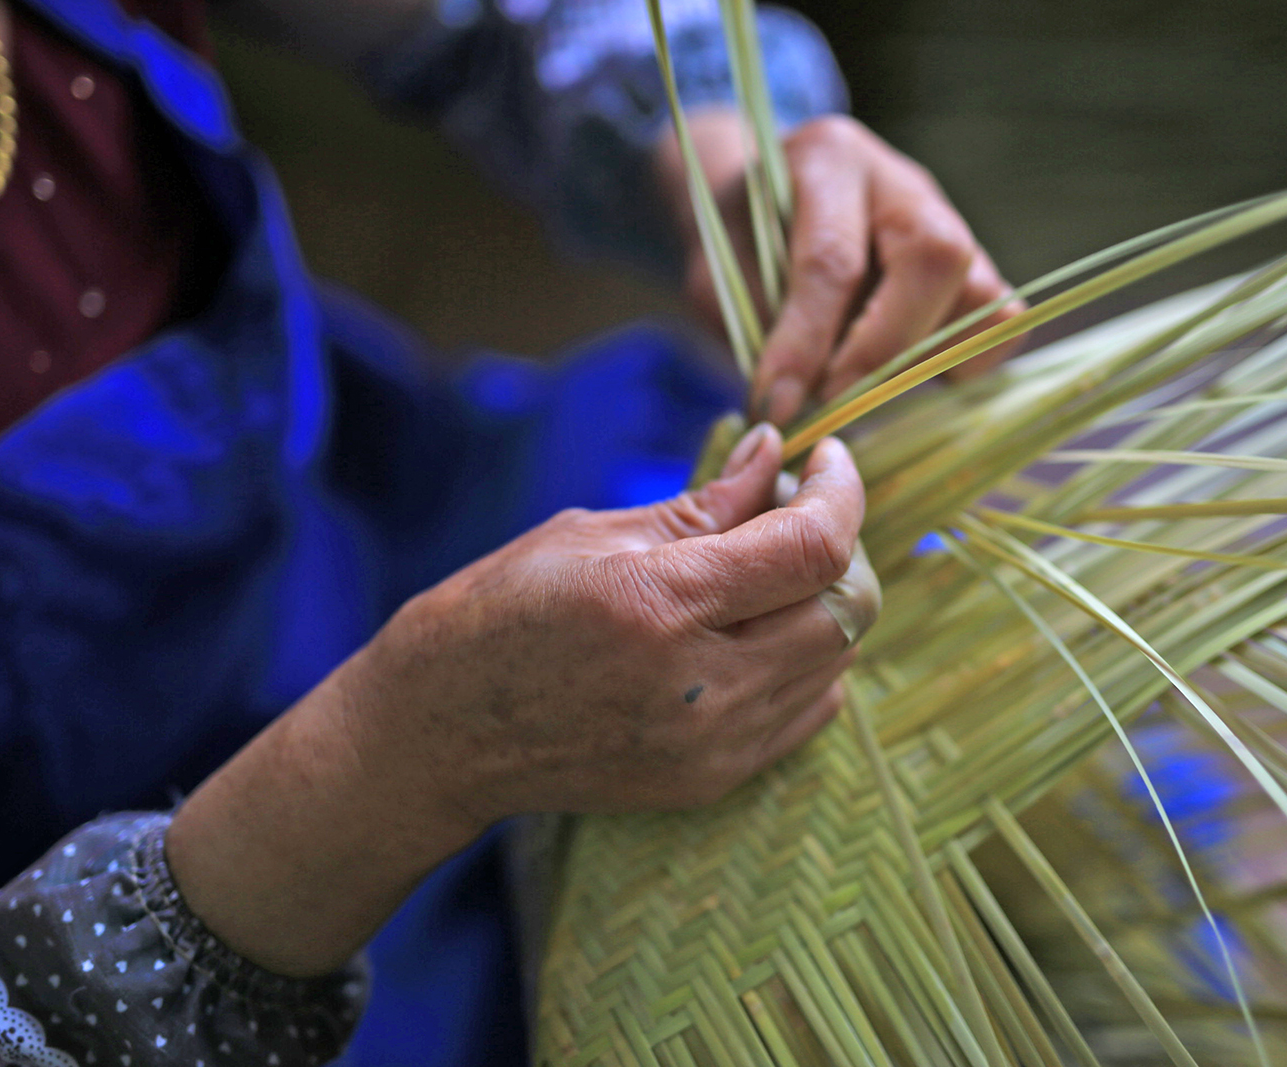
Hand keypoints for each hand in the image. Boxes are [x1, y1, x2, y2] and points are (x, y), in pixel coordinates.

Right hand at [166, 425, 877, 975]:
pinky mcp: (712, 780)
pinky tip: (756, 630)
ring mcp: (711, 746)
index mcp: (660, 606)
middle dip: (840, 546)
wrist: (439, 735)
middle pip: (847, 610)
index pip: (814, 549)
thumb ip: (703, 503)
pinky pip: (810, 711)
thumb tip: (778, 451)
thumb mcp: (590, 535)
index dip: (841, 492)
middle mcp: (699, 687)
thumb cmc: (496, 614)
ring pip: (838, 662)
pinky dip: (807, 660)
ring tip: (767, 570)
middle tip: (794, 510)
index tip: (829, 457)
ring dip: (824, 603)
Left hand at [657, 111, 1026, 424]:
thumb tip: (791, 404)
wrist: (767, 211)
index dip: (806, 342)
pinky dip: (960, 364)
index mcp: (828, 161)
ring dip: (928, 360)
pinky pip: (998, 324)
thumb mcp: (719, 276)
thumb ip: (754, 327)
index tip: (779, 403)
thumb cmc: (742, 245)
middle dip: (883, 348)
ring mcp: (952, 222)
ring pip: (983, 294)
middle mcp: (903, 183)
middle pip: (935, 257)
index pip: (831, 258)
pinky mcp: (974, 269)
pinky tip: (904, 380)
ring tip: (868, 392)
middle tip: (835, 401)